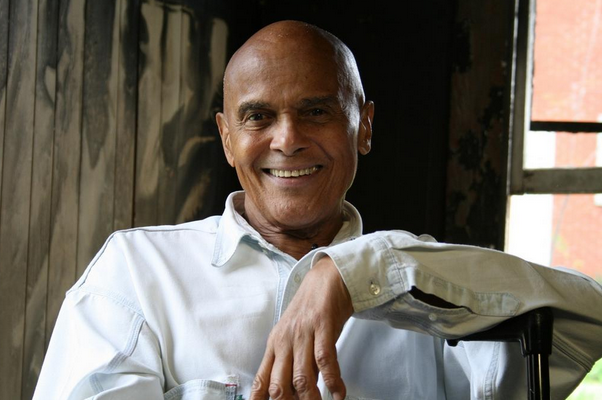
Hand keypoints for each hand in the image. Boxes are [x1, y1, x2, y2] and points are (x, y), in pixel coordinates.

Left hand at [249, 256, 353, 399]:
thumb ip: (293, 362)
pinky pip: (325, 359)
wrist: (327, 277)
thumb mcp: (294, 335)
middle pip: (279, 383)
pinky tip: (337, 392)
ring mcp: (303, 332)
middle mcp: (285, 340)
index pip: (262, 379)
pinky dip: (332, 380)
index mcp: (275, 344)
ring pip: (302, 376)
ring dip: (311, 398)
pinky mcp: (322, 325)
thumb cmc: (311, 309)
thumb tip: (295, 392)